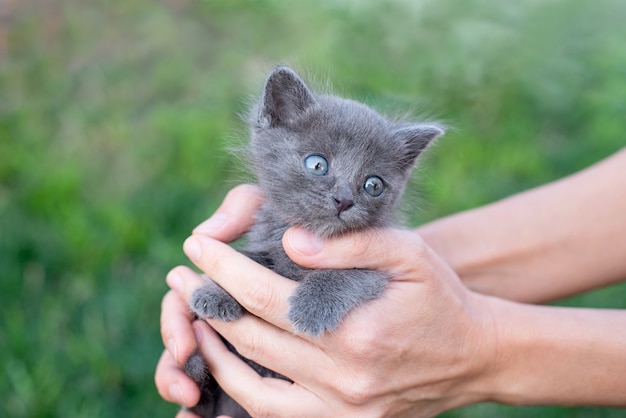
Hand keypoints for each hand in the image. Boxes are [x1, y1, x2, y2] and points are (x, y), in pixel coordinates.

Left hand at [159, 190, 497, 416]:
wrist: (475, 356)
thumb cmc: (439, 297)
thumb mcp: (408, 254)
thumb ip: (348, 245)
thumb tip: (289, 239)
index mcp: (356, 331)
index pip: (267, 296)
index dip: (224, 268)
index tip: (196, 245)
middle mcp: (343, 378)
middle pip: (250, 339)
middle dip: (206, 303)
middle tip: (179, 276)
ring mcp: (341, 411)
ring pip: (250, 386)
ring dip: (212, 350)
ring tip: (190, 318)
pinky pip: (273, 415)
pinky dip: (239, 388)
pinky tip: (224, 361)